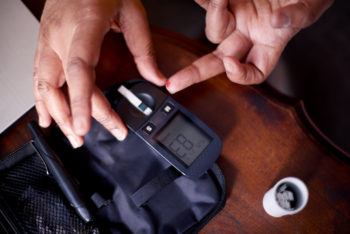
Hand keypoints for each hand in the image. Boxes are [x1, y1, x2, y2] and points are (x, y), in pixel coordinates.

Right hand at [34, 0, 165, 147]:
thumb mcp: (132, 11)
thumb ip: (144, 48)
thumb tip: (156, 78)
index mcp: (85, 26)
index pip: (79, 70)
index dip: (81, 101)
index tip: (84, 127)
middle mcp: (60, 35)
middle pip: (60, 85)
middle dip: (72, 117)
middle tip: (87, 139)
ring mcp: (48, 39)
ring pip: (44, 85)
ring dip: (55, 114)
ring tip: (70, 135)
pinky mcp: (44, 42)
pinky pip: (38, 76)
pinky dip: (41, 100)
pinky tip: (47, 116)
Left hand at [166, 0, 332, 92]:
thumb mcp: (309, 7)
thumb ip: (296, 17)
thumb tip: (275, 22)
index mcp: (268, 45)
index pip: (253, 72)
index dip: (240, 75)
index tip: (230, 64)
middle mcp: (248, 35)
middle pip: (218, 61)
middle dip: (195, 73)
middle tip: (175, 83)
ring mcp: (237, 17)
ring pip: (213, 30)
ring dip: (215, 14)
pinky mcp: (229, 0)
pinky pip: (209, 4)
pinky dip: (206, 2)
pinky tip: (205, 0)